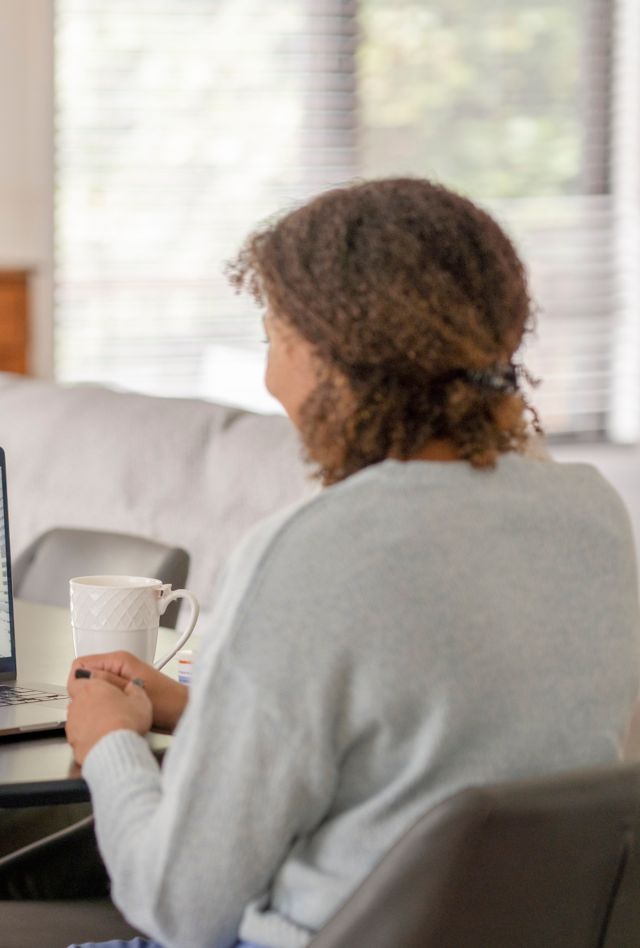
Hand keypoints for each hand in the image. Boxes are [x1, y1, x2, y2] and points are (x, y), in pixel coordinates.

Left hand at [66, 676, 152, 764]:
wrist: (114, 749)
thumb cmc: (124, 722)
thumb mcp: (140, 699)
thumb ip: (135, 689)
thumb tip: (134, 686)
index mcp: (92, 686)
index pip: (80, 677)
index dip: (89, 681)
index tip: (99, 685)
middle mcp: (78, 702)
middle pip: (80, 697)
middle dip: (92, 700)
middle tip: (109, 706)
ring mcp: (73, 722)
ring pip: (78, 716)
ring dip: (89, 718)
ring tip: (107, 725)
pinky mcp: (72, 740)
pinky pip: (78, 734)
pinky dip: (87, 735)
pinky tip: (101, 738)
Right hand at [67, 651, 188, 731]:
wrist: (183, 713)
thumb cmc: (166, 702)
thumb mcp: (131, 691)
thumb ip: (105, 682)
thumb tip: (80, 677)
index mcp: (118, 660)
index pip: (79, 664)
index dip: (78, 683)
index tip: (87, 697)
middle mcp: (118, 667)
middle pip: (84, 678)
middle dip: (86, 694)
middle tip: (101, 707)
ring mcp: (120, 679)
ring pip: (92, 688)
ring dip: (95, 701)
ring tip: (110, 711)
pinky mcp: (123, 691)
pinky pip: (103, 696)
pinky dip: (103, 706)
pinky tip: (114, 715)